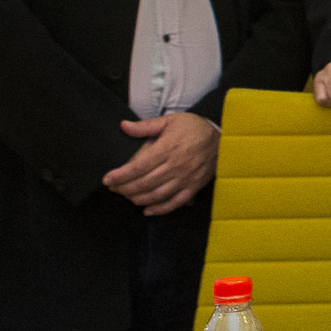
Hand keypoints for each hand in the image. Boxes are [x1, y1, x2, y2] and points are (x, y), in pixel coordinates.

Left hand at [102, 112, 219, 215]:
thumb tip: (123, 126)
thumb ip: (145, 126)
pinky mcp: (194, 187)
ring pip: (156, 194)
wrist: (222, 138)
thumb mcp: (170, 121)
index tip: (107, 179)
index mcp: (168, 148)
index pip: (138, 166)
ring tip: (127, 196)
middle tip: (113, 189)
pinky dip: (159, 209)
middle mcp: (176, 165)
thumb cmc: (193, 128)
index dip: (120, 175)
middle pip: (144, 183)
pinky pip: (175, 202)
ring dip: (138, 199)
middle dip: (124, 188)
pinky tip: (147, 210)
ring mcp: (186, 178)